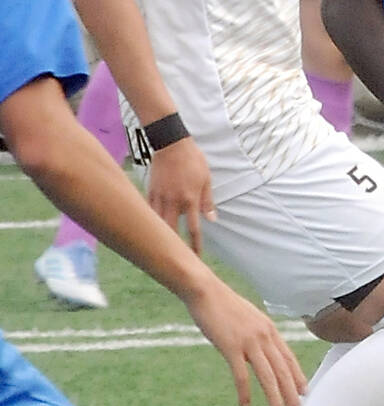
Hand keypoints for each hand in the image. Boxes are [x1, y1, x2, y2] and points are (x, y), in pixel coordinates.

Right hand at [145, 138, 215, 254]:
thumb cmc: (193, 161)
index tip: (196, 257)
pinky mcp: (150, 193)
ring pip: (157, 224)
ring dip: (160, 237)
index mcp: (190, 200)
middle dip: (173, 247)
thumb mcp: (207, 179)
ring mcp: (160, 198)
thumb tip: (212, 220)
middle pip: (172, 231)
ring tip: (160, 250)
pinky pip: (149, 212)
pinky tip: (148, 231)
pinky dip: (150, 222)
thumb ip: (208, 201)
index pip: (193, 228)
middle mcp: (173, 202)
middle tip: (176, 260)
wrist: (172, 144)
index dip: (195, 245)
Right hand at [183, 275, 307, 405]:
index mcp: (269, 329)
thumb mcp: (249, 318)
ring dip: (275, 399)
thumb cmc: (224, 306)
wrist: (206, 291)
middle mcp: (264, 336)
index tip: (304, 392)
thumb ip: (258, 334)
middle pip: (283, 370)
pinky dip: (245, 393)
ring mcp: (249, 341)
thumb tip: (262, 349)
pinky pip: (241, 376)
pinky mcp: (231, 347)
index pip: (289, 357)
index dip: (298, 376)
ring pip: (268, 376)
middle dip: (292, 394)